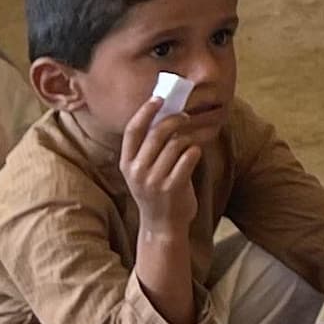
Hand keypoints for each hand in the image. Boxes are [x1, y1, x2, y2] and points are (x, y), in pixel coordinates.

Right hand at [118, 99, 208, 246]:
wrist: (162, 225)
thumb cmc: (156, 192)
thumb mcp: (143, 171)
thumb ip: (148, 149)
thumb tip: (165, 114)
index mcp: (126, 163)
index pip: (133, 130)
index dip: (145, 111)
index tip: (159, 98)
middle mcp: (137, 171)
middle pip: (157, 133)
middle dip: (175, 119)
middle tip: (186, 115)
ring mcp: (154, 180)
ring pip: (175, 144)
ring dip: (188, 136)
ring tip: (193, 136)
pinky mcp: (172, 188)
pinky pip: (188, 158)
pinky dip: (195, 150)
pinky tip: (196, 152)